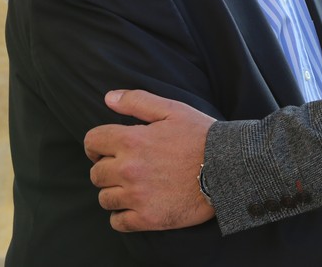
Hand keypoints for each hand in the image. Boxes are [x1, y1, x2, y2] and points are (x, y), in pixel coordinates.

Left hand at [84, 89, 216, 231]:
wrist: (229, 168)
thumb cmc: (202, 136)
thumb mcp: (173, 110)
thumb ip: (138, 101)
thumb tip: (108, 98)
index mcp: (131, 140)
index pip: (92, 141)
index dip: (97, 144)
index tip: (105, 149)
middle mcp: (129, 169)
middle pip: (96, 173)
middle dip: (108, 168)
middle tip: (127, 167)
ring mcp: (137, 196)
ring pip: (105, 198)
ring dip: (115, 192)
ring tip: (133, 187)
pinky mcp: (148, 218)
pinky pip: (118, 222)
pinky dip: (122, 216)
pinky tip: (136, 206)